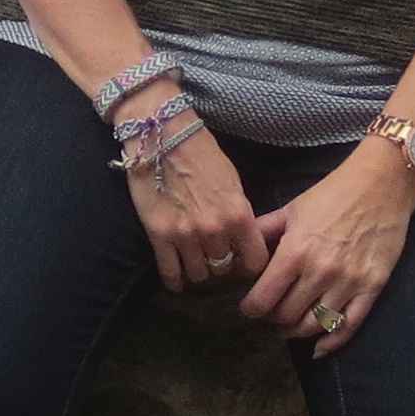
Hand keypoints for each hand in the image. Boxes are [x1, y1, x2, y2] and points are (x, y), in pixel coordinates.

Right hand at [125, 122, 268, 293]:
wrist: (162, 136)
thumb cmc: (202, 153)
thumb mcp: (233, 182)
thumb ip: (239, 214)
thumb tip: (242, 238)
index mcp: (239, 215)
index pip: (255, 261)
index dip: (250, 264)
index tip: (243, 261)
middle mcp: (215, 230)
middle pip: (225, 269)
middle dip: (222, 264)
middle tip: (216, 256)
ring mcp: (186, 235)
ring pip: (199, 274)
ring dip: (199, 270)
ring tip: (195, 260)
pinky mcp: (159, 236)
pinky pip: (170, 273)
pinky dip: (175, 280)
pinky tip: (177, 278)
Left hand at [241, 142, 414, 348]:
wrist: (381, 184)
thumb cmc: (333, 193)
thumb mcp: (291, 209)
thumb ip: (263, 232)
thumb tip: (240, 255)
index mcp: (295, 252)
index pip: (263, 299)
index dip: (250, 309)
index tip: (248, 308)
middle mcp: (320, 272)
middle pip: (286, 316)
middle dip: (272, 320)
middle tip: (269, 315)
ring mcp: (348, 283)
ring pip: (313, 325)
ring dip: (295, 332)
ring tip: (288, 326)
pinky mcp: (372, 288)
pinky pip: (349, 326)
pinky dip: (330, 342)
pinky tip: (317, 348)